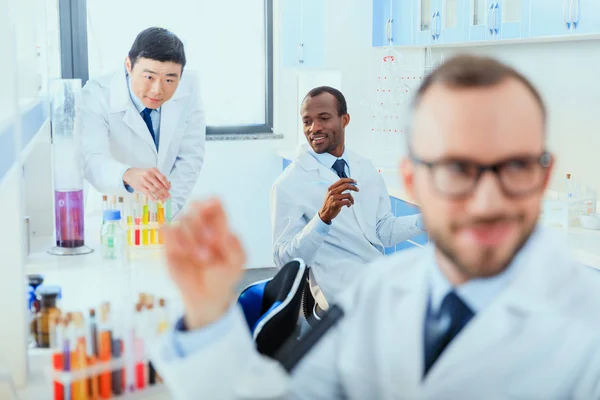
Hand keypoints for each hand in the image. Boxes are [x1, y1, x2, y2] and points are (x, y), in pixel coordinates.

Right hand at [123, 167, 170, 200]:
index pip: (162, 178)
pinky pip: (148, 193)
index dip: (167, 184)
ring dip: (160, 196)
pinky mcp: (140, 186)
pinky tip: (156, 200)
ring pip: (154, 190)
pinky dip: (152, 197)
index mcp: (153, 170)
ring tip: (164, 199)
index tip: (169, 189)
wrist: (130, 174)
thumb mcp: (151, 172)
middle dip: (165, 192)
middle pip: (159, 185)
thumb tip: (168, 185)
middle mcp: (148, 175)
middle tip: (168, 196)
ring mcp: (144, 181)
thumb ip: (159, 177)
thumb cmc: (143, 173)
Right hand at [162, 199, 245, 329]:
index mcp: (218, 224)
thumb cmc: (223, 275)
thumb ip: (235, 249)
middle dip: (203, 222)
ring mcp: (183, 233)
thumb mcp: (236, 264)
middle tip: (212, 241)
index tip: (211, 208)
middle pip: (195, 207)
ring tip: (203, 257)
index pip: (213, 204)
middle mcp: (200, 225)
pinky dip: (174, 238)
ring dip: (192, 236)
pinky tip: (183, 252)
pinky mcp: (169, 244)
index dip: (211, 203)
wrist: (207, 295)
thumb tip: (229, 234)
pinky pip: (166, 230)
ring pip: (181, 219)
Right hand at [318, 178, 359, 223]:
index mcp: (331, 188)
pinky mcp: (336, 204)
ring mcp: (334, 198)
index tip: (354, 182)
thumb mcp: (331, 194)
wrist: (324, 213)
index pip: (341, 180)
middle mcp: (332, 192)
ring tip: (351, 202)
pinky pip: (347, 201)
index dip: (349, 180)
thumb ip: (338, 189)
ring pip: (348, 195)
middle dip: (354, 187)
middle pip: (346, 186)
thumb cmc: (329, 204)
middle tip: (357, 190)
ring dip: (352, 199)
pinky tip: (348, 205)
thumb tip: (349, 185)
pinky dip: (350, 203)